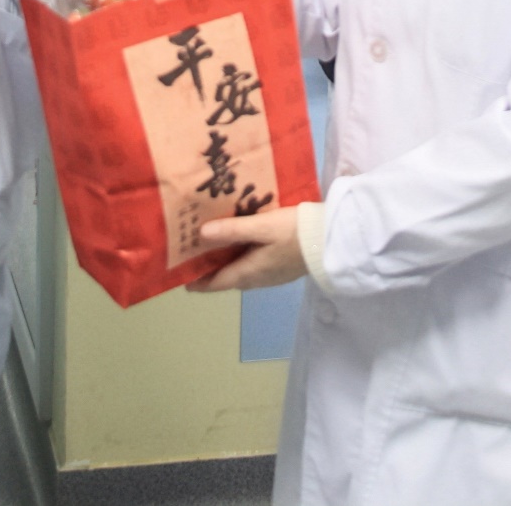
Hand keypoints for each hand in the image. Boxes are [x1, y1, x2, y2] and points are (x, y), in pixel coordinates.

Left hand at [185, 207, 306, 291]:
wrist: (331, 241)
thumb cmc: (293, 232)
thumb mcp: (260, 227)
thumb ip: (231, 230)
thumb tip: (200, 234)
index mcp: (249, 272)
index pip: (217, 283)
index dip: (198, 281)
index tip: (180, 277)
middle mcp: (258, 279)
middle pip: (228, 278)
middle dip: (210, 271)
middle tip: (192, 255)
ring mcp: (272, 276)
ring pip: (242, 272)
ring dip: (226, 263)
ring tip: (213, 247)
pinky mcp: (282, 268)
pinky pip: (254, 267)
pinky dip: (241, 259)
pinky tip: (241, 244)